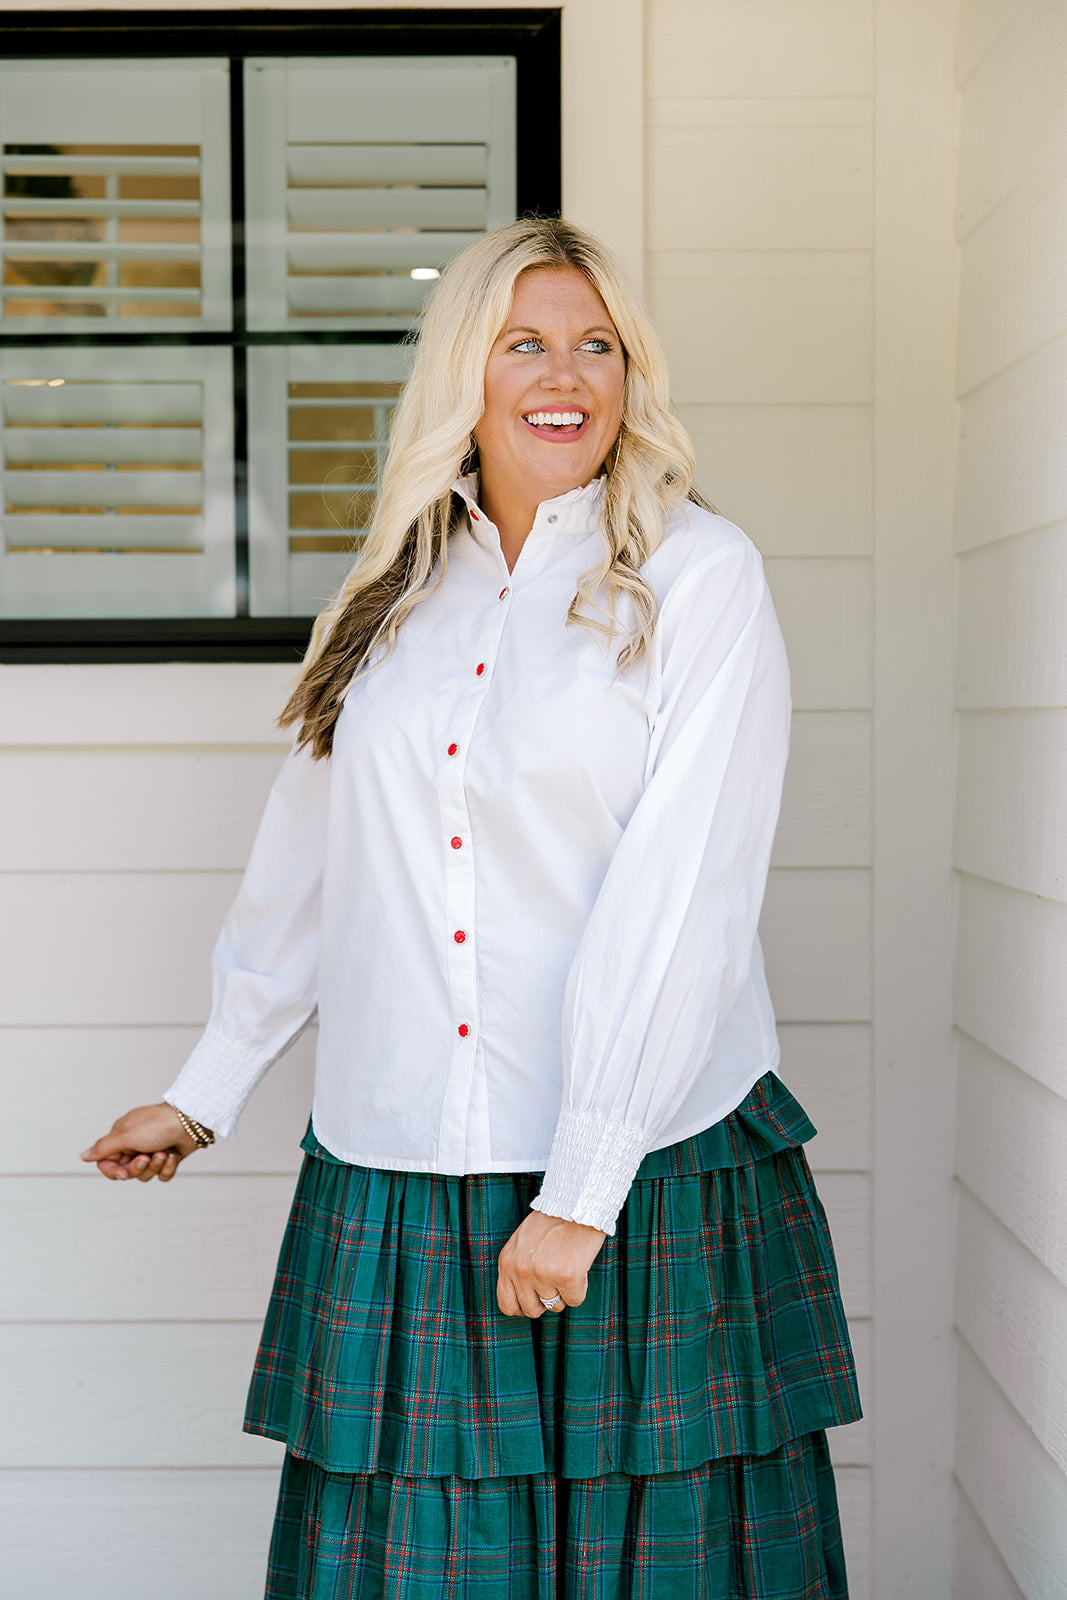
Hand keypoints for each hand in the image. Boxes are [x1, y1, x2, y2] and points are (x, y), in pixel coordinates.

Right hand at [80, 1103, 200, 1182]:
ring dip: (155, 1166)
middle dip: (138, 1168)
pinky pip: (162, 1175)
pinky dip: (168, 1168)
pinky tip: (173, 1156)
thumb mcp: (126, 1136)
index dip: (113, 1171)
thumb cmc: (158, 1124)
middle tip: (147, 1157)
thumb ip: (103, 1148)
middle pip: (127, 1172)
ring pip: (145, 1175)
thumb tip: (83, 1156)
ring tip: (164, 1153)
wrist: (191, 1121)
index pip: (107, 1163)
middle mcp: (135, 1145)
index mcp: (121, 1137)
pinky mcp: (168, 1158)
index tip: (122, 1173)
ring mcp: (152, 1151)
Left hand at [496, 1209, 606, 1318]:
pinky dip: (580, 1287)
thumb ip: (517, 1268)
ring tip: (567, 1264)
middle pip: (532, 1310)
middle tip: (555, 1278)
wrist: (577, 1202)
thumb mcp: (522, 1242)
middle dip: (546, 1299)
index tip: (535, 1299)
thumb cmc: (553, 1221)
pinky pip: (575, 1300)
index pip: (507, 1304)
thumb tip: (519, 1302)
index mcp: (507, 1261)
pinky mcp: (566, 1277)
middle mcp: (521, 1271)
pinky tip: (579, 1265)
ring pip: (555, 1306)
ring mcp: (542, 1274)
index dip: (523, 1306)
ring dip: (564, 1291)